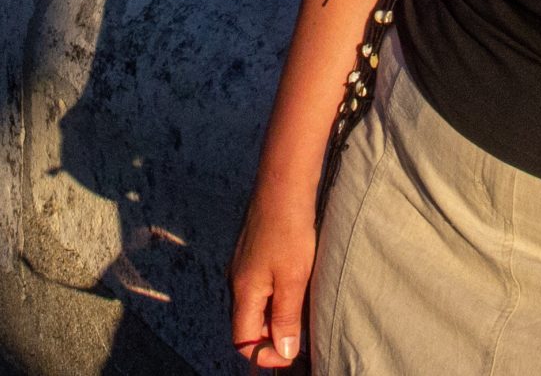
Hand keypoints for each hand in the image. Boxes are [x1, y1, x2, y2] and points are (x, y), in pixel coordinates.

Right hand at [229, 187, 317, 367]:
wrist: (282, 183)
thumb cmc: (289, 230)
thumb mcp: (293, 279)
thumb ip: (286, 318)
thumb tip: (282, 353)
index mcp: (243, 292)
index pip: (242, 341)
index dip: (265, 356)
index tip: (292, 354)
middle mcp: (236, 281)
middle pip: (247, 325)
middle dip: (272, 337)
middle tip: (303, 335)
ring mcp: (243, 265)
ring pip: (255, 305)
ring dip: (276, 316)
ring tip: (303, 310)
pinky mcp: (252, 252)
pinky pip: (260, 286)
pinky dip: (276, 296)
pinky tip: (297, 286)